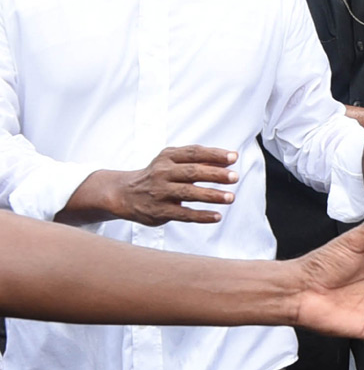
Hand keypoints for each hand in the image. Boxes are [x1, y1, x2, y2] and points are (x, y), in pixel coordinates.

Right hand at [98, 146, 239, 226]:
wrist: (123, 193)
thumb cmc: (157, 175)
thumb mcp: (172, 161)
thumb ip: (199, 160)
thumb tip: (229, 158)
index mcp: (168, 157)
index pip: (194, 153)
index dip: (215, 154)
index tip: (233, 157)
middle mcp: (163, 173)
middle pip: (193, 172)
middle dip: (215, 174)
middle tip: (234, 177)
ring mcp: (160, 192)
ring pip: (189, 193)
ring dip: (211, 195)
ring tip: (230, 197)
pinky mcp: (159, 211)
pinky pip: (183, 214)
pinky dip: (201, 215)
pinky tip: (216, 216)